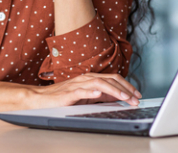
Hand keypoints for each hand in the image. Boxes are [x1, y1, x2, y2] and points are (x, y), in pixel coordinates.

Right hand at [27, 73, 141, 109]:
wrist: (40, 99)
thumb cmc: (62, 98)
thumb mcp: (86, 96)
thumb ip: (100, 95)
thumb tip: (117, 98)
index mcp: (91, 78)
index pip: (113, 79)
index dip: (127, 85)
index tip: (137, 94)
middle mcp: (86, 78)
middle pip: (110, 80)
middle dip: (125, 89)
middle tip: (136, 99)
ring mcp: (77, 85)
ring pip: (99, 83)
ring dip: (114, 90)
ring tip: (124, 97)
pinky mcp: (68, 93)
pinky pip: (81, 91)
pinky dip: (91, 92)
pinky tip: (99, 95)